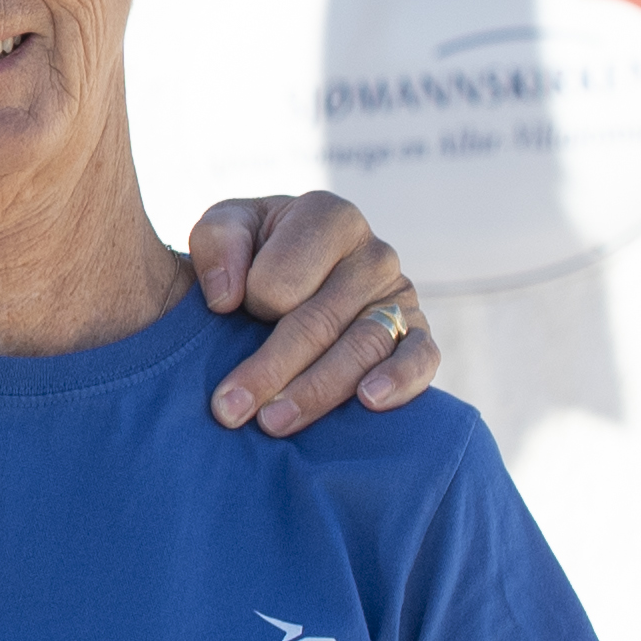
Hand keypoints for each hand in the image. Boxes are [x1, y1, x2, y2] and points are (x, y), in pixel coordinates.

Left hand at [182, 193, 438, 433]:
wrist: (287, 278)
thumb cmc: (254, 252)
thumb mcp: (226, 228)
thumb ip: (219, 242)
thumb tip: (226, 295)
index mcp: (329, 217)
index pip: (287, 272)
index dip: (253, 298)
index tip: (222, 313)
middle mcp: (373, 253)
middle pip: (320, 320)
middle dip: (271, 369)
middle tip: (229, 410)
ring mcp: (399, 296)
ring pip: (362, 347)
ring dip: (316, 391)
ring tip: (273, 422)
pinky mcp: (417, 334)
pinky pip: (421, 358)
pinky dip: (399, 381)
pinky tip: (369, 401)